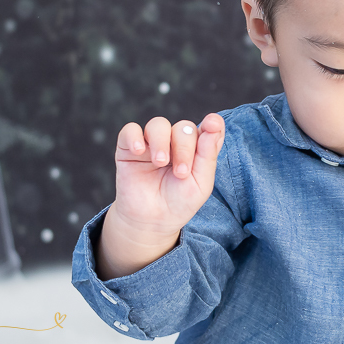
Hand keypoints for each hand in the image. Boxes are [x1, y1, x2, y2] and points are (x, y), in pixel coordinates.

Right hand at [111, 113, 225, 238]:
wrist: (152, 222)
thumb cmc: (180, 201)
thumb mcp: (201, 183)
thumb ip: (208, 154)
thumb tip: (214, 122)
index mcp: (197, 148)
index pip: (207, 128)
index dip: (212, 123)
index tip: (212, 124)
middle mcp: (175, 142)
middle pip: (183, 128)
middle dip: (184, 148)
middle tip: (181, 173)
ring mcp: (152, 144)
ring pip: (158, 124)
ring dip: (161, 141)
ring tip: (160, 162)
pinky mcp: (129, 149)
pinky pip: (130, 130)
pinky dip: (134, 137)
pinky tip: (139, 151)